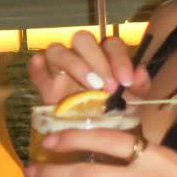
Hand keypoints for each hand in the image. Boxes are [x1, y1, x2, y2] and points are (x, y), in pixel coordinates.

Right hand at [28, 29, 151, 106]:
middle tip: (108, 87)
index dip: (120, 59)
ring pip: (57, 50)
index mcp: (106, 55)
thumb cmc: (116, 113)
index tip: (126, 81)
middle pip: (82, 39)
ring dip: (74, 64)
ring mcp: (60, 69)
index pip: (111, 44)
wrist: (98, 136)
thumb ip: (140, 86)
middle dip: (97, 60)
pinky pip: (36, 70)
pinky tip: (40, 65)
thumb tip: (140, 73)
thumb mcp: (134, 102)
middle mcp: (82, 56)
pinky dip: (37, 66)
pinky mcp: (45, 85)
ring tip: (89, 88)